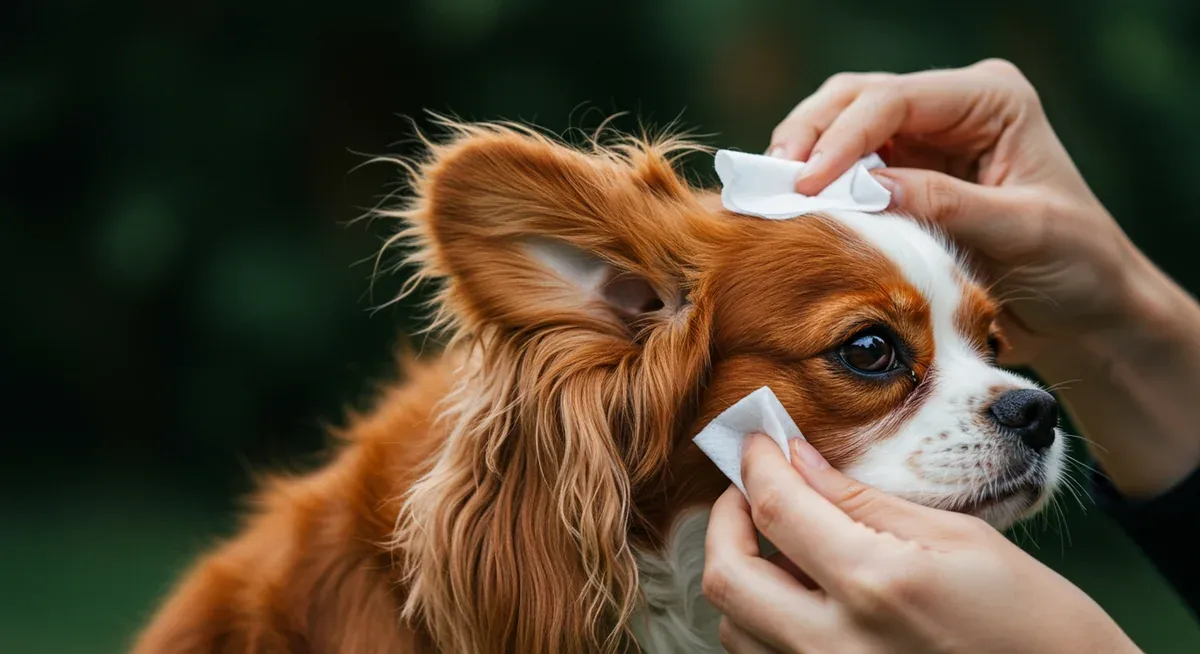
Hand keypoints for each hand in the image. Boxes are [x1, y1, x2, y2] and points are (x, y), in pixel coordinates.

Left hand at [702, 434, 1141, 653]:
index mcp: (876, 583)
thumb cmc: (1035, 619)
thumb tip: (797, 460)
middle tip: (748, 489)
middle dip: (724, 520)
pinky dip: (763, 621)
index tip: (755, 440)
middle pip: (727, 576)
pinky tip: (800, 593)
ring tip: (779, 542)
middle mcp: (836, 645)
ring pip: (735, 626)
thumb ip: (865, 499)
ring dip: (743, 574)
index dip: (755, 463)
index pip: (776, 507)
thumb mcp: (959, 538)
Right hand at [768, 59, 1199, 496]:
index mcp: (991, 100)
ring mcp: (923, 140)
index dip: (842, 138)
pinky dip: (815, 187)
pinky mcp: (903, 177)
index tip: (805, 184)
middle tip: (770, 184)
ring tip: (771, 197)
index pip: (896, 99)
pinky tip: (793, 211)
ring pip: (838, 127)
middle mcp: (951, 108)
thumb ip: (946, 205)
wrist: (1085, 309)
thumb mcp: (1021, 232)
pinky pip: (844, 171)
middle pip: (854, 99)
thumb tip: (866, 192)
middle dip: (807, 137)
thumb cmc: (1075, 265)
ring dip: (801, 158)